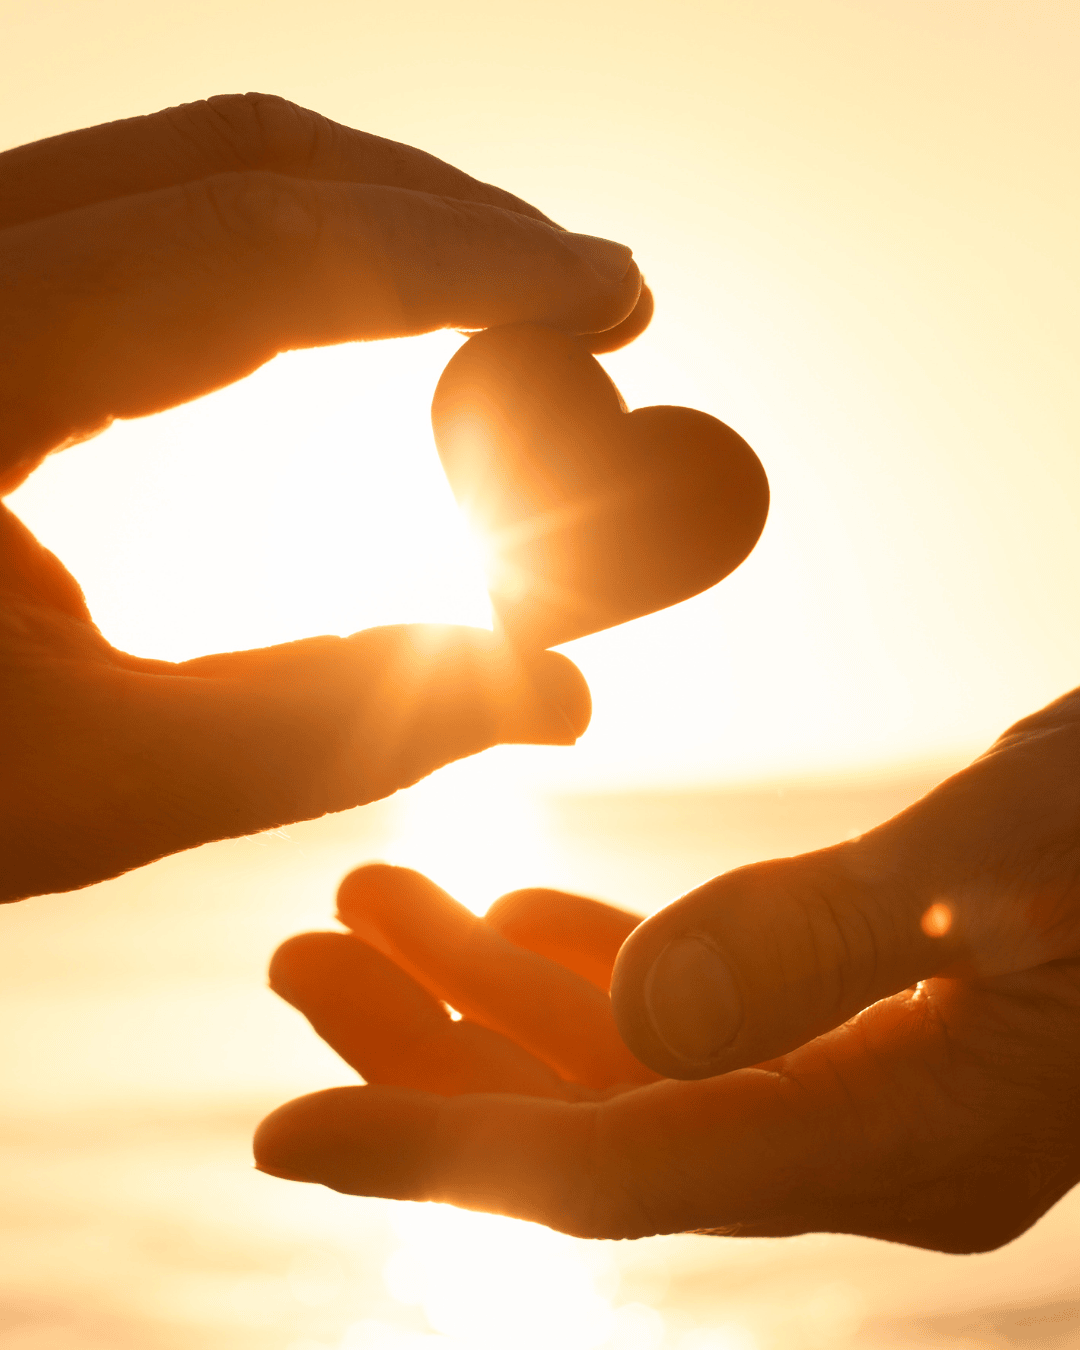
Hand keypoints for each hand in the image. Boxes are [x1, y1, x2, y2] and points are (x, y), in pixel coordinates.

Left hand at [0, 93, 646, 899]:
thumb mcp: (95, 788)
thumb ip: (338, 727)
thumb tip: (559, 691)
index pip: (253, 254)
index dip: (464, 260)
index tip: (608, 289)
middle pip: (229, 158)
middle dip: (440, 213)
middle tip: (585, 288)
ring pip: (181, 168)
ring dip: (367, 214)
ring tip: (504, 292)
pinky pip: (135, 217)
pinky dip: (275, 247)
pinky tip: (358, 307)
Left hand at [255, 686, 1079, 1253]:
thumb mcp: (1007, 864)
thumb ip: (824, 941)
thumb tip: (638, 1014)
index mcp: (901, 1143)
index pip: (619, 1170)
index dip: (440, 1148)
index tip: (285, 1130)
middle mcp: (863, 1142)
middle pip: (594, 1122)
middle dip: (429, 1050)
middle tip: (294, 957)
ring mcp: (859, 1086)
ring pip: (630, 1061)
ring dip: (491, 989)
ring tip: (369, 906)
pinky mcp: (860, 1021)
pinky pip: (695, 1017)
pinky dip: (592, 964)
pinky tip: (512, 918)